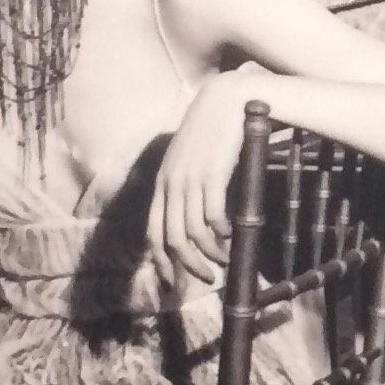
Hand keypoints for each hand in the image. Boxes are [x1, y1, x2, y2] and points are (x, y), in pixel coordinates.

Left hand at [147, 67, 262, 291]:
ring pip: (192, 232)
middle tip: (206, 280)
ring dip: (208, 254)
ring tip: (223, 263)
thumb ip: (187, 187)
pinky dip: (220, 233)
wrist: (226, 101)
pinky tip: (230, 236)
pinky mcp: (211, 175)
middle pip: (171, 239)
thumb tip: (196, 220)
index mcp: (162, 185)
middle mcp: (171, 185)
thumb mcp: (190, 161)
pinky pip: (212, 216)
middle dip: (187, 266)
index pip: (153, 234)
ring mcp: (190, 180)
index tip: (174, 283)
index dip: (162, 263)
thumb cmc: (212, 132)